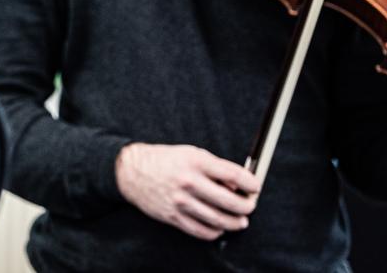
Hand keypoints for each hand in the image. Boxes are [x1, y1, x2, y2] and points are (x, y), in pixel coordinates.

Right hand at [115, 143, 260, 240]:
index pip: (234, 174)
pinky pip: (202, 231)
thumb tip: (238, 184)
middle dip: (247, 206)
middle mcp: (189, 182)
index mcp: (195, 161)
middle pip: (231, 201)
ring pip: (219, 220)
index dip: (251, 183)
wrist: (131, 171)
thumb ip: (214, 167)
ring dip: (235, 223)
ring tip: (240, 221)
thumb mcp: (190, 153)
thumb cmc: (164, 160)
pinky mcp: (173, 216)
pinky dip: (215, 232)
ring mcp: (181, 201)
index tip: (255, 187)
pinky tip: (218, 227)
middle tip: (250, 206)